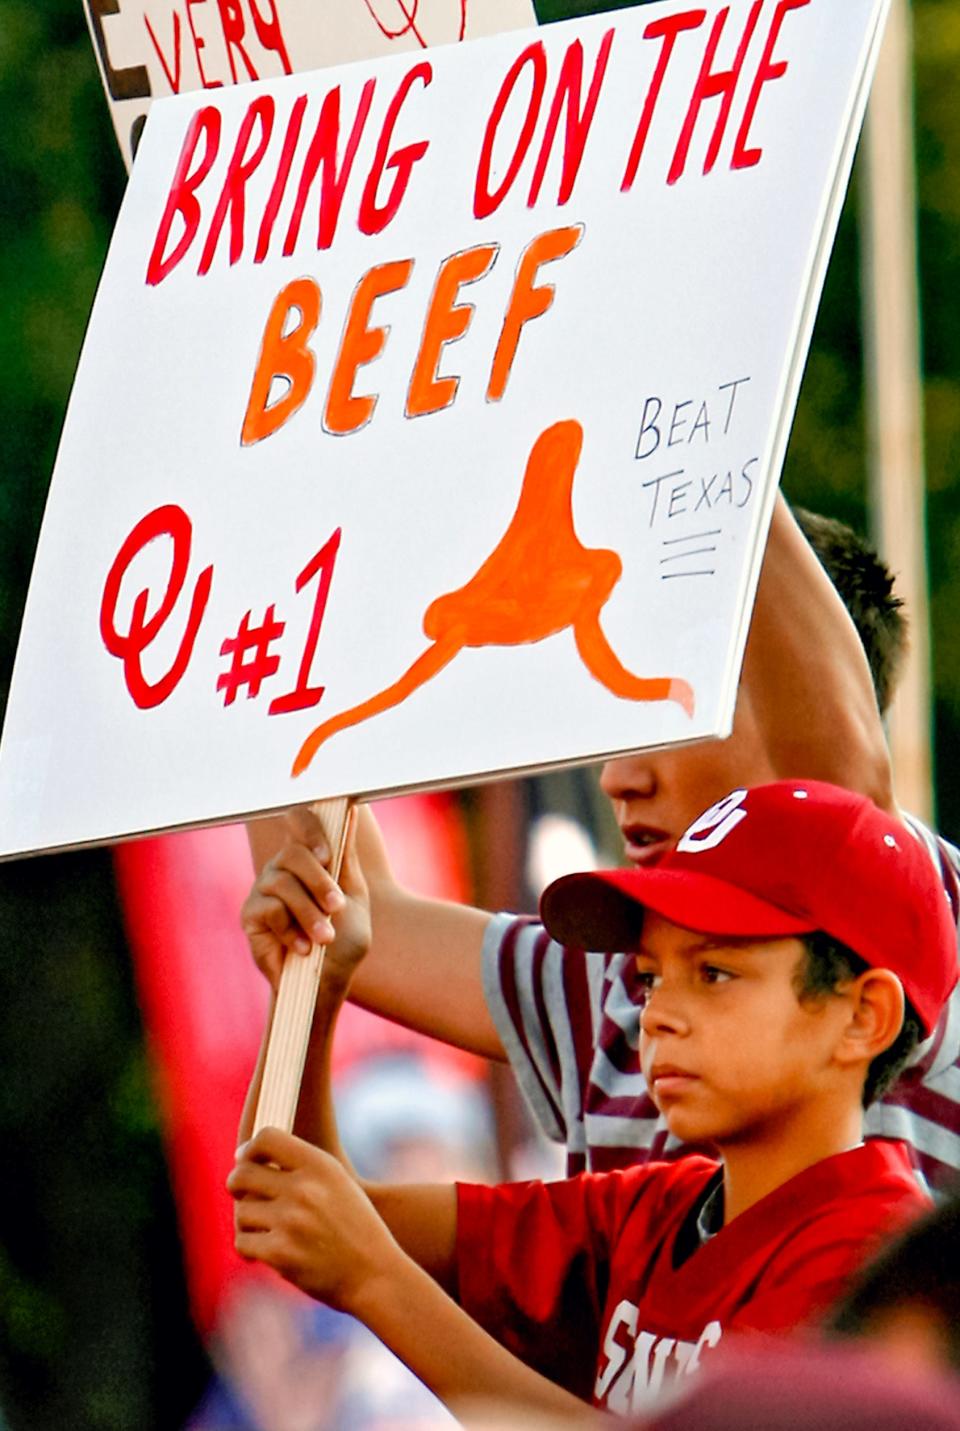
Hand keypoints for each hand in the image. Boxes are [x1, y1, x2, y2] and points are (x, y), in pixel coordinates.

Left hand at [228, 1127, 399, 1310]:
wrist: (375, 1275)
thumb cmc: (354, 1228)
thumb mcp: (337, 1184)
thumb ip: (301, 1168)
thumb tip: (248, 1159)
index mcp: (320, 1165)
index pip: (267, 1138)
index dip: (250, 1148)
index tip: (246, 1159)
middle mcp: (304, 1189)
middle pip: (243, 1173)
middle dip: (236, 1183)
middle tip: (240, 1193)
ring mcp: (291, 1221)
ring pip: (241, 1211)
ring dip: (247, 1221)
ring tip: (264, 1230)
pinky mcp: (280, 1254)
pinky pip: (243, 1242)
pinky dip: (249, 1249)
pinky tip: (263, 1252)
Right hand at [241, 806, 370, 991]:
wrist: (328, 981)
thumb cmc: (344, 935)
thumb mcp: (353, 894)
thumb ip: (347, 855)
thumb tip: (351, 810)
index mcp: (309, 856)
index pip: (299, 820)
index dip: (310, 828)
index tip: (328, 854)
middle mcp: (282, 866)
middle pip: (294, 853)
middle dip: (320, 881)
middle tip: (337, 907)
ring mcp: (263, 888)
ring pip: (283, 884)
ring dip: (310, 914)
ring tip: (325, 938)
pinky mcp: (251, 914)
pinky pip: (270, 910)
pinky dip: (291, 931)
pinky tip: (303, 949)